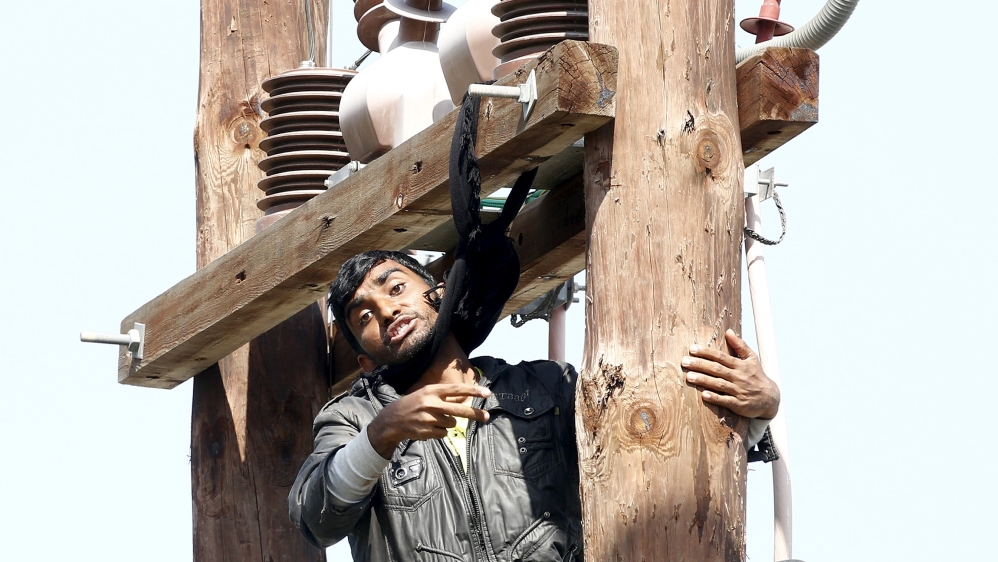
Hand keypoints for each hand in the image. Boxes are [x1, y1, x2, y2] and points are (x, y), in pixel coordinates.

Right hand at [367, 383, 491, 458]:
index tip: (487, 393)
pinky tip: (428, 428)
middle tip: (487, 417)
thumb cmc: (413, 404)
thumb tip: (466, 398)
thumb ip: (444, 396)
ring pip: (451, 423)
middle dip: (475, 414)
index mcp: (432, 391)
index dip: (473, 390)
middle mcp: (431, 403)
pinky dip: (440, 432)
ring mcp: (429, 419)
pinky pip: (444, 433)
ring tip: (433, 420)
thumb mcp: (426, 394)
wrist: (392, 420)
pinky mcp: (427, 432)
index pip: (456, 389)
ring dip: (447, 423)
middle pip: (459, 409)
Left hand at [682, 329, 779, 419]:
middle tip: (684, 361)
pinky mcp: (739, 404)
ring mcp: (738, 391)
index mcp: (740, 365)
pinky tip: (704, 395)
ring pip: (719, 384)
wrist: (770, 399)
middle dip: (700, 365)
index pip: (721, 357)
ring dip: (703, 380)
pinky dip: (715, 398)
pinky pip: (725, 401)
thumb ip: (739, 345)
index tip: (692, 349)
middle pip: (717, 369)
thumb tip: (728, 331)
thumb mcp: (752, 359)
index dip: (706, 352)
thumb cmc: (757, 376)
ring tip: (688, 376)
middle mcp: (738, 377)